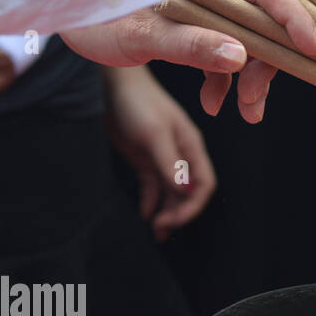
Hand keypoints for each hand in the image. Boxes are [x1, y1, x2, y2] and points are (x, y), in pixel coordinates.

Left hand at [61, 0, 315, 121]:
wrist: (67, 11)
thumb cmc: (97, 15)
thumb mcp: (142, 35)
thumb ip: (191, 44)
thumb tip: (240, 57)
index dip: (292, 19)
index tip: (311, 49)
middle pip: (263, 22)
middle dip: (268, 65)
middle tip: (254, 104)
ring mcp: (209, 6)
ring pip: (249, 39)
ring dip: (250, 79)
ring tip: (242, 113)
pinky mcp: (200, 24)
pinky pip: (227, 50)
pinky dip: (227, 78)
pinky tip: (213, 102)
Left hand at [103, 65, 215, 240]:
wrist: (112, 85)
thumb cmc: (137, 104)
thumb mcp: (155, 135)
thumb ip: (171, 164)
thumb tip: (188, 193)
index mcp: (191, 148)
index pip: (204, 185)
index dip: (193, 207)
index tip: (173, 221)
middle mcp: (182, 155)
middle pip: (189, 193)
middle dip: (178, 213)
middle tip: (160, 230)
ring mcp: (163, 157)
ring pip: (172, 192)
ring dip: (166, 212)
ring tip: (155, 231)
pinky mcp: (145, 159)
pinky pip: (153, 186)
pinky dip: (151, 202)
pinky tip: (145, 214)